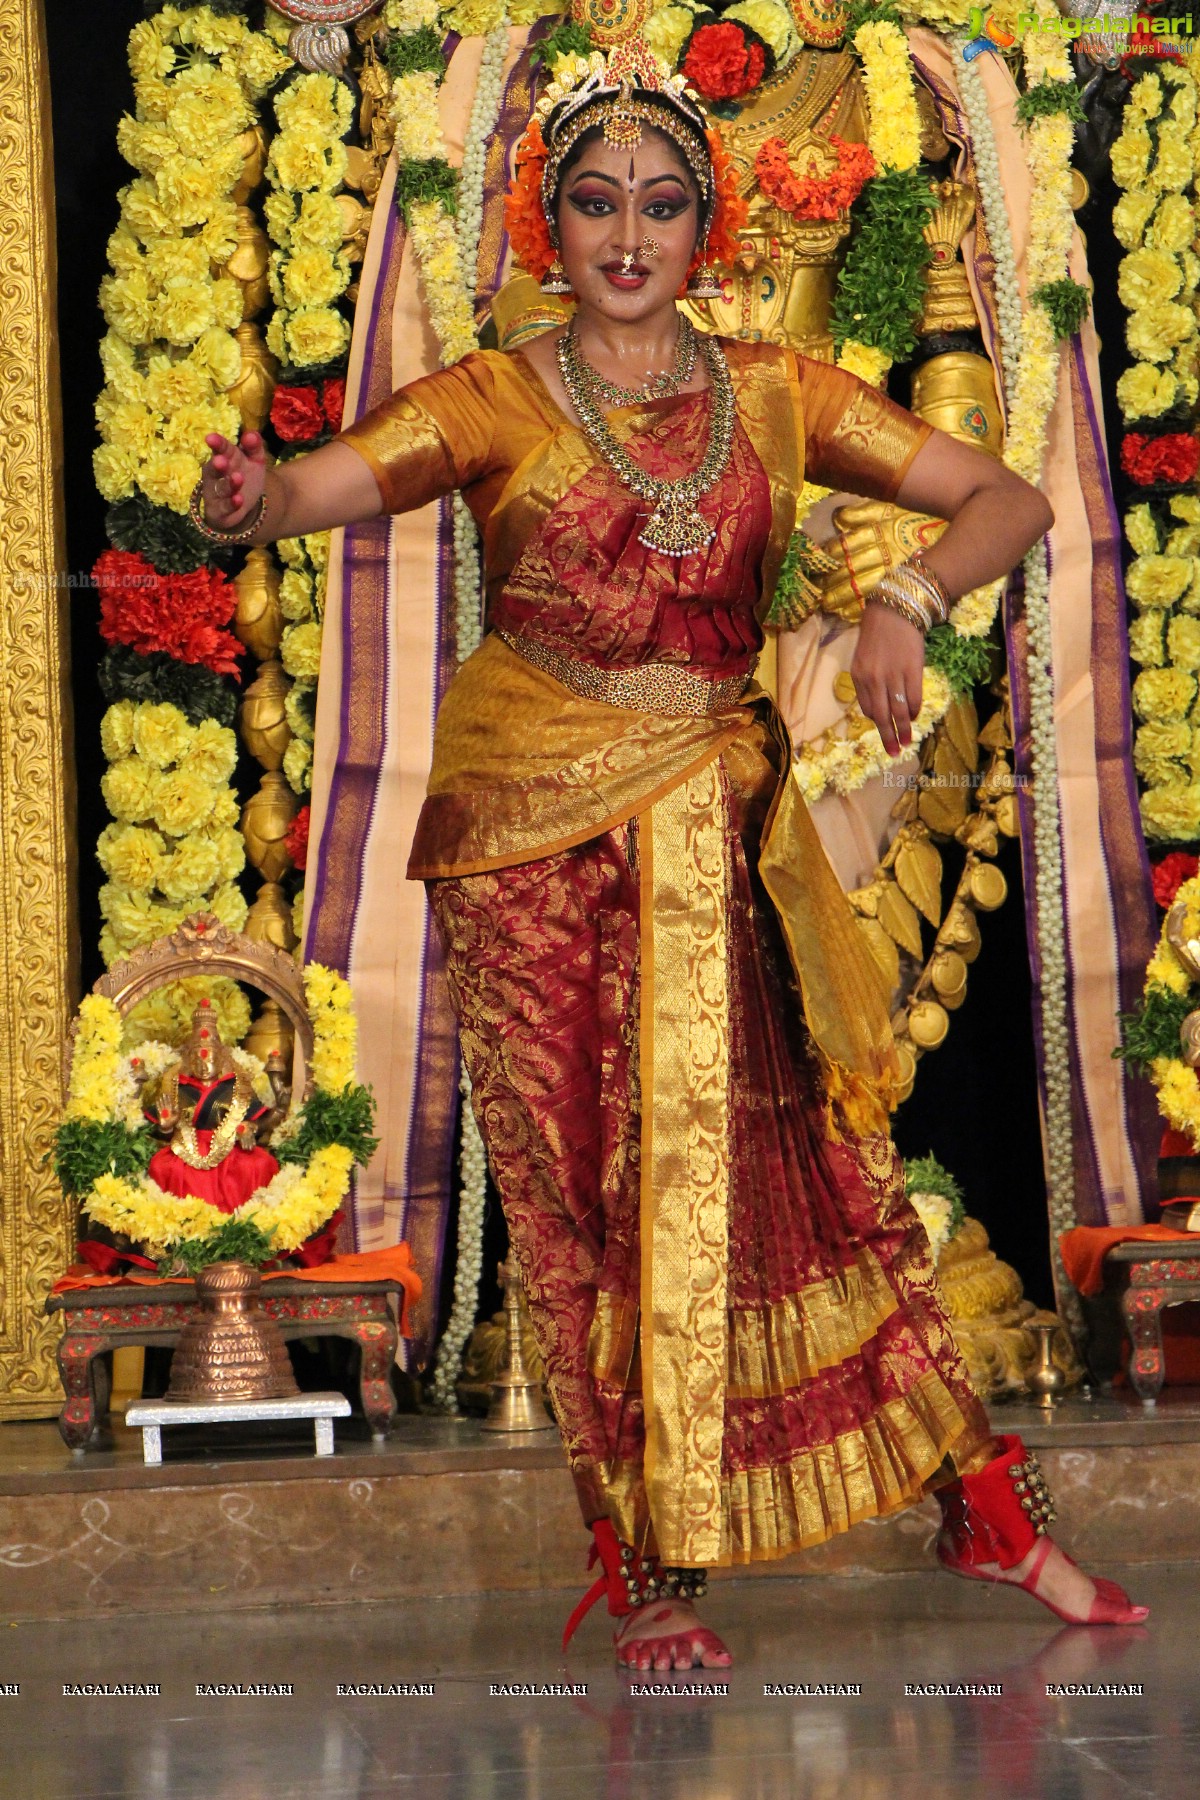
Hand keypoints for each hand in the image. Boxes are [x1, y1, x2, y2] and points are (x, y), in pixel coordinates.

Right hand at [202, 429, 266, 528]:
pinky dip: (231, 504)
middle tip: (221, 460)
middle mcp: (216, 475)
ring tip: (238, 478)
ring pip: (220, 489)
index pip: (220, 449)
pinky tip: (239, 500)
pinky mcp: (220, 511)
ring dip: (228, 484)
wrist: (244, 506)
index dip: (217, 444)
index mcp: (224, 458)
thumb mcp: (255, 460)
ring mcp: (216, 493)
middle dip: (216, 465)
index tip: (211, 438)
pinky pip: (224, 507)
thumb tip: (252, 433)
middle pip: (213, 469)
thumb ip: (254, 446)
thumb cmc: (246, 476)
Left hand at [851, 599, 925, 757]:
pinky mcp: (913, 671)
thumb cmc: (878, 634)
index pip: (867, 708)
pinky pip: (914, 699)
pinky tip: (916, 716)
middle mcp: (874, 679)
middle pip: (881, 716)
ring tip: (908, 742)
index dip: (876, 722)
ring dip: (904, 730)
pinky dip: (914, 711)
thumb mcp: (863, 658)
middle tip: (894, 752)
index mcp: (858, 677)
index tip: (884, 730)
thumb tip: (877, 706)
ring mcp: (893, 676)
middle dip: (888, 737)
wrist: (895, 610)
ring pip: (898, 711)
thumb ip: (867, 681)